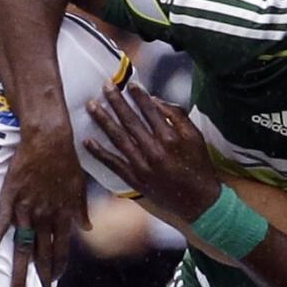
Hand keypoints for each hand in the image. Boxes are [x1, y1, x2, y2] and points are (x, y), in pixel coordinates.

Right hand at [0, 122, 88, 286]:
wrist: (49, 139)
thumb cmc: (65, 160)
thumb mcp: (79, 187)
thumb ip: (80, 210)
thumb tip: (87, 228)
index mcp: (63, 217)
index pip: (61, 251)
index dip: (57, 269)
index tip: (53, 283)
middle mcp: (45, 218)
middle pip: (43, 256)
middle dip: (41, 280)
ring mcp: (27, 209)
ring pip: (23, 246)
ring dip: (19, 271)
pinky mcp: (10, 198)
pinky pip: (1, 223)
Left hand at [84, 82, 220, 221]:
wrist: (199, 202)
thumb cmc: (199, 165)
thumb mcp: (196, 137)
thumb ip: (177, 116)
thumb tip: (155, 100)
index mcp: (171, 138)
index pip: (150, 110)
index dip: (138, 96)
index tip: (128, 84)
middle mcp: (154, 150)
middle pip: (130, 121)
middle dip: (116, 102)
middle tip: (104, 87)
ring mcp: (142, 166)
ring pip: (118, 139)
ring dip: (103, 121)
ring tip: (91, 106)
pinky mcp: (135, 180)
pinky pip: (113, 164)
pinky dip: (99, 153)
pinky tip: (87, 141)